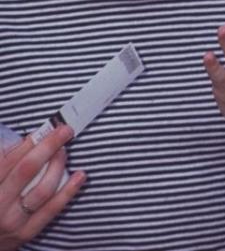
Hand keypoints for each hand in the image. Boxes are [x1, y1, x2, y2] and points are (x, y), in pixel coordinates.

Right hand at [0, 126, 84, 249]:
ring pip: (43, 189)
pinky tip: (80, 175)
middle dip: (48, 146)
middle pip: (27, 170)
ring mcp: (13, 220)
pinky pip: (52, 209)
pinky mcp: (27, 232)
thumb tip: (25, 141)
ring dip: (58, 166)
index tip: (46, 129)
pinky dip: (69, 191)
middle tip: (64, 131)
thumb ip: (3, 162)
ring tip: (65, 151)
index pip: (9, 161)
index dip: (29, 142)